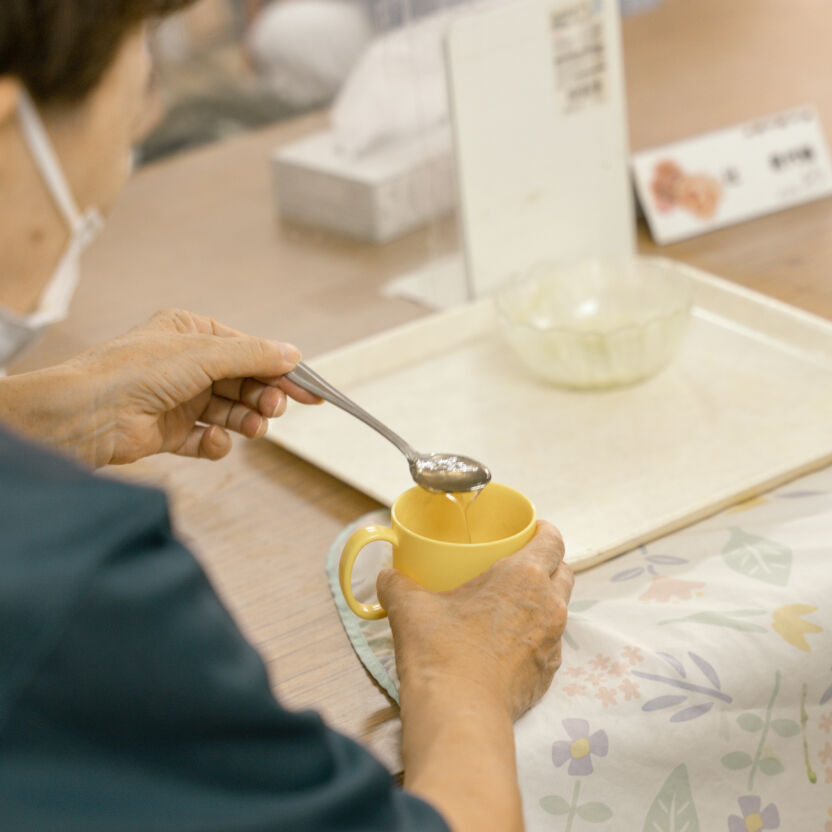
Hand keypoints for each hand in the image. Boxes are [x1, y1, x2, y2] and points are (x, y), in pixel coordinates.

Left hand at [0, 309, 318, 466]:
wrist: (89, 413)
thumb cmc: (137, 371)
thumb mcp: (206, 353)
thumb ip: (254, 356)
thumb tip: (293, 354)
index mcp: (192, 333)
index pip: (249, 351)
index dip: (281, 371)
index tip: (311, 390)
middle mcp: (186, 364)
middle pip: (243, 383)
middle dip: (262, 397)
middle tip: (275, 409)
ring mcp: (177, 399)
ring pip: (228, 412)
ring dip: (245, 421)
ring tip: (253, 428)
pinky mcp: (169, 431)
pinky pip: (205, 439)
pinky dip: (215, 443)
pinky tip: (213, 442)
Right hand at [379, 520, 572, 719]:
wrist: (458, 713)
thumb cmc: (440, 650)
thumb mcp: (410, 606)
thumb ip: (397, 584)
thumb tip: (386, 576)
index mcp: (524, 576)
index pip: (552, 541)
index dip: (544, 531)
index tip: (531, 530)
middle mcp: (549, 606)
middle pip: (563, 572)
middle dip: (547, 564)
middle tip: (517, 565)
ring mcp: (553, 642)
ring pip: (559, 609)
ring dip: (542, 601)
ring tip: (510, 604)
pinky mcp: (548, 673)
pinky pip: (548, 643)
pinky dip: (534, 636)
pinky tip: (506, 643)